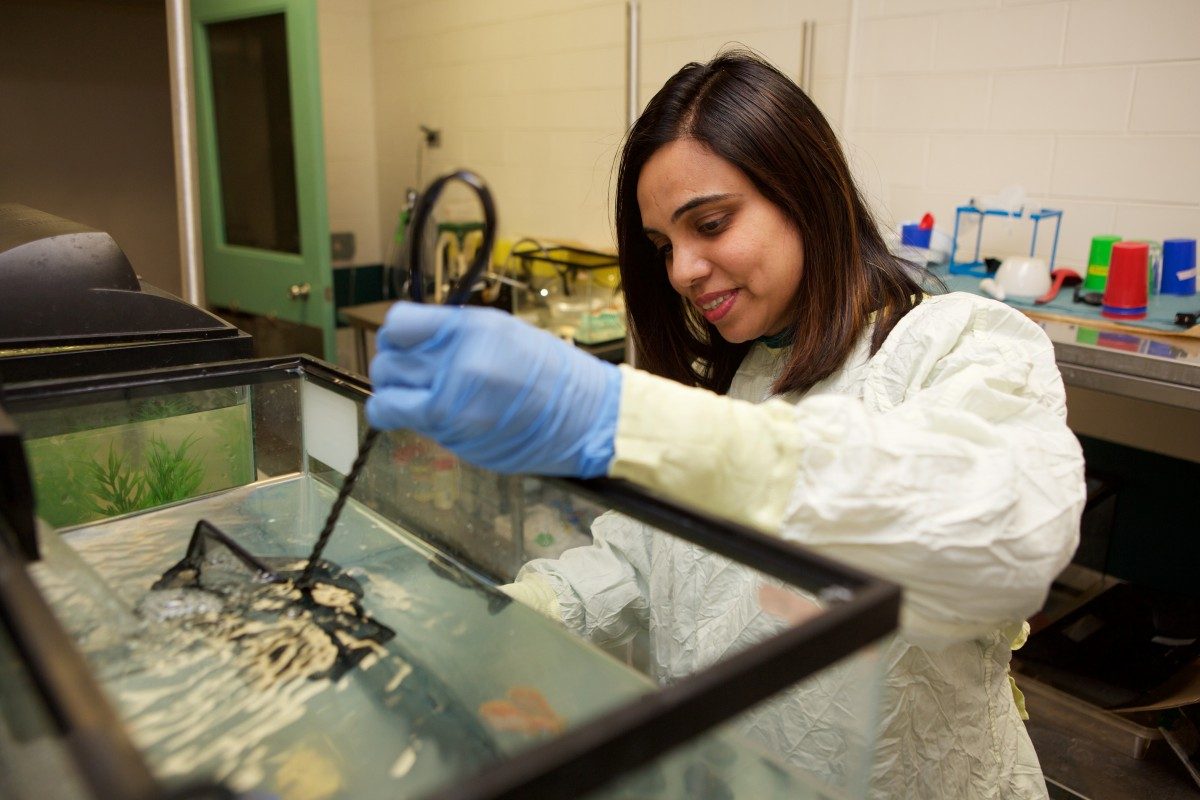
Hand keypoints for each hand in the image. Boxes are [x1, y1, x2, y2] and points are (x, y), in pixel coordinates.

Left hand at [366, 302, 620, 477]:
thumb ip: (454, 335)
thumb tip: (412, 343)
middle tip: (413, 374)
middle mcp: (457, 363)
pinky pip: (402, 420)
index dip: (395, 336)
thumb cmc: (550, 373)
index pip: (398, 324)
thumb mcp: (502, 332)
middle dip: (394, 367)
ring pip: (388, 393)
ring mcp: (452, 403)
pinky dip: (399, 416)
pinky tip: (417, 414)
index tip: (405, 344)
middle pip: (387, 361)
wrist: (586, 416)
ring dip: (395, 393)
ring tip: (416, 395)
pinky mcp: (452, 434)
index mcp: (471, 330)